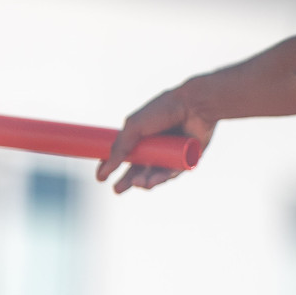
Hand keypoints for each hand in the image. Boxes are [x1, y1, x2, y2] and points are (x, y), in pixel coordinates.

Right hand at [95, 86, 215, 192]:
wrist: (194, 105)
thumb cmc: (164, 110)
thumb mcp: (134, 126)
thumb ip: (119, 146)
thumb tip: (104, 169)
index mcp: (142, 136)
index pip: (125, 156)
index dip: (113, 167)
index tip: (101, 178)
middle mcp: (157, 147)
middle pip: (140, 170)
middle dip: (128, 181)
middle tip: (117, 189)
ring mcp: (172, 154)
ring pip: (156, 174)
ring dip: (145, 182)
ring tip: (138, 184)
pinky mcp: (188, 159)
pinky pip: (173, 173)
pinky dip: (163, 178)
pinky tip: (152, 181)